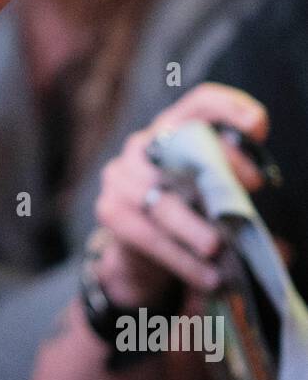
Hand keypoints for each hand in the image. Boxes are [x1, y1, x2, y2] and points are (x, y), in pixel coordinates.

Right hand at [94, 83, 267, 306]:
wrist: (138, 250)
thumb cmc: (186, 210)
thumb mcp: (211, 189)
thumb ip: (233, 183)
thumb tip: (268, 206)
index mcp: (172, 129)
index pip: (199, 103)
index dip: (229, 108)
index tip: (258, 128)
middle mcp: (142, 146)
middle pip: (182, 151)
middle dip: (220, 174)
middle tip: (246, 201)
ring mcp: (121, 177)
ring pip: (164, 204)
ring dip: (196, 230)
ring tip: (221, 251)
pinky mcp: (111, 212)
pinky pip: (149, 236)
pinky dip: (182, 259)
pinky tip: (207, 275)